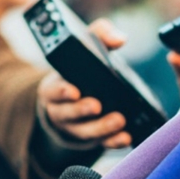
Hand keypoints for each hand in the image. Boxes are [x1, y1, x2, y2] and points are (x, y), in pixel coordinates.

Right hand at [37, 18, 132, 148]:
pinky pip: (101, 142)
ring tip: (119, 121)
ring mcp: (76, 126)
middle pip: (68, 113)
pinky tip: (126, 137)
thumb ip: (99, 35)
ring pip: (85, 131)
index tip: (73, 90)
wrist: (74, 97)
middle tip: (97, 106)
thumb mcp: (84, 48)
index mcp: (55, 87)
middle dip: (82, 110)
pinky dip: (114, 141)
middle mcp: (61, 109)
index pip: (53, 90)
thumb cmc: (80, 70)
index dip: (62, 91)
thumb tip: (120, 38)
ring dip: (102, 128)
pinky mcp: (92, 138)